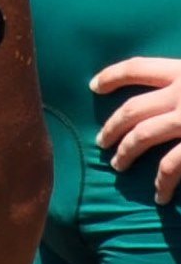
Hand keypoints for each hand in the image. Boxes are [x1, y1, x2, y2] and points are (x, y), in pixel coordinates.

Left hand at [97, 57, 180, 200]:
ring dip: (125, 153)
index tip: (93, 85)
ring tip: (118, 165)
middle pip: (132, 109)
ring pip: (141, 136)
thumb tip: (170, 96)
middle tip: (101, 140)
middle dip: (112, 126)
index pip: (137, 68)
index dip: (112, 76)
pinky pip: (171, 167)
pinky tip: (159, 195)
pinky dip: (162, 183)